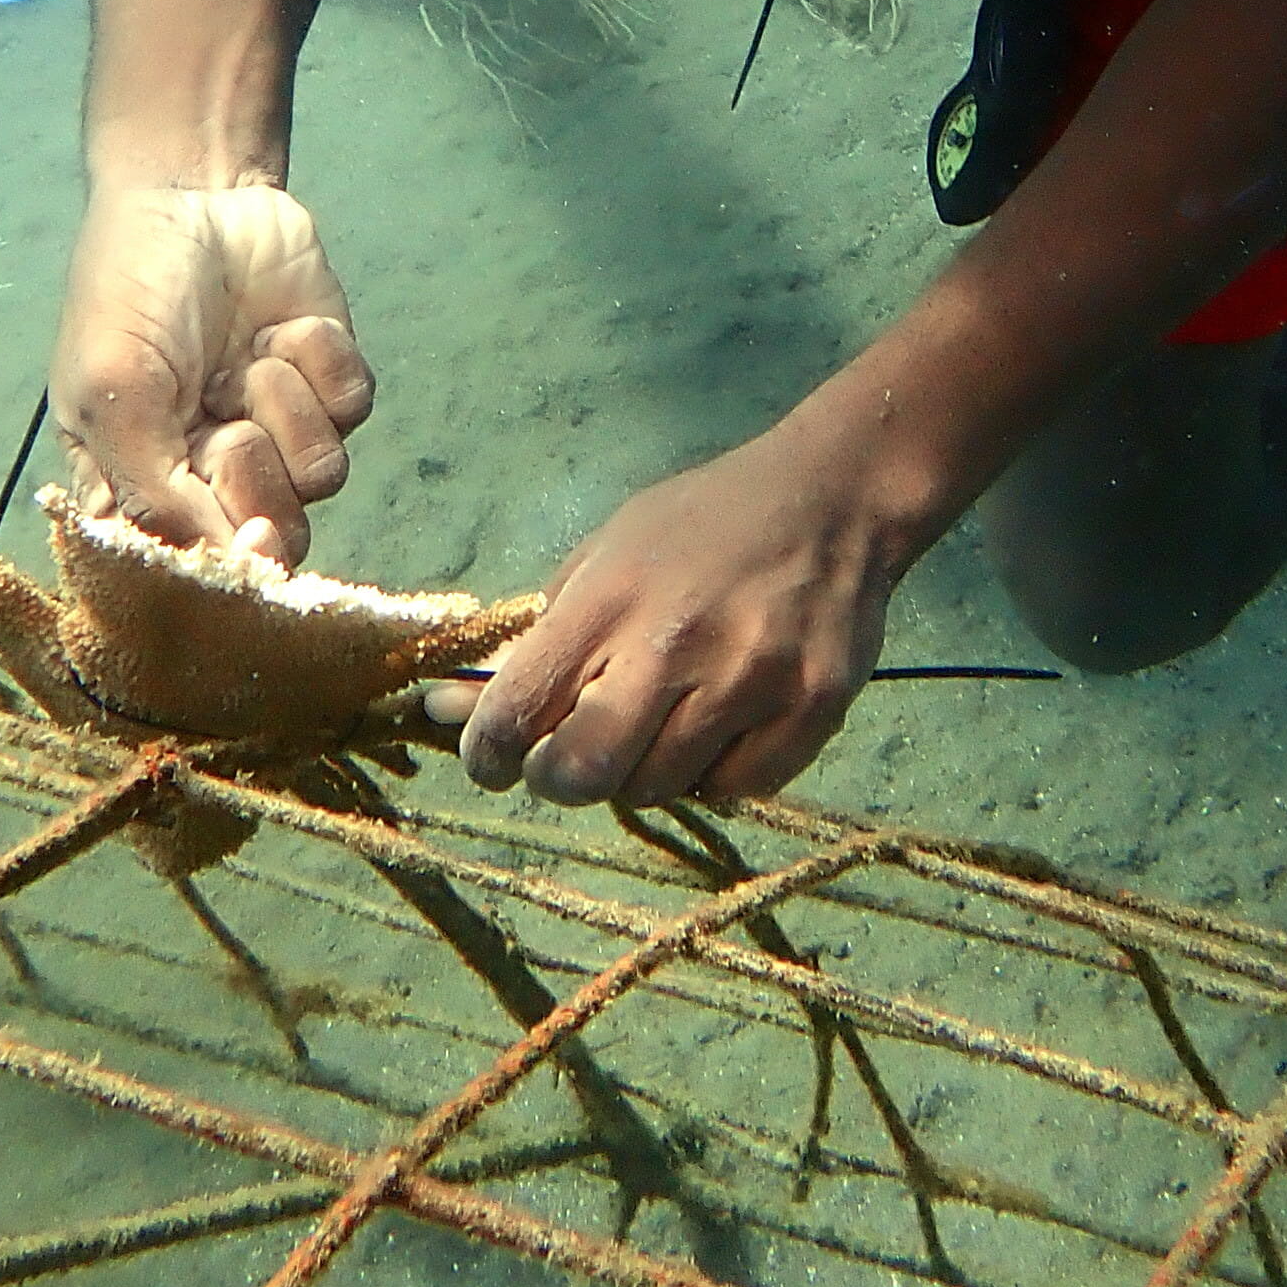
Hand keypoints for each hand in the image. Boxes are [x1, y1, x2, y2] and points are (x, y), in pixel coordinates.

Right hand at [52, 183, 372, 560]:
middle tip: (224, 425)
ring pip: (321, 478)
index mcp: (144, 488)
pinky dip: (319, 363)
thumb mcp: (113, 390)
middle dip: (255, 478)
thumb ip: (154, 489)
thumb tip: (224, 562)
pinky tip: (282, 327)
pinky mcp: (330, 383)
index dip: (227, 566)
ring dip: (284, 408)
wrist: (191, 190)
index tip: (244, 538)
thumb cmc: (129, 289)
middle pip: (274, 539)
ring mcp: (279, 429)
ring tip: (248, 360)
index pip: (194, 571)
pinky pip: (352, 411)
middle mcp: (214, 474)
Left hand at [445, 422, 915, 806]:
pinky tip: (717, 726)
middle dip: (557, 777)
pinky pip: (733, 789)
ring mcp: (749, 682)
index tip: (489, 759)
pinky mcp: (811, 711)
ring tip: (657, 722)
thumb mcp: (608, 551)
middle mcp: (676, 644)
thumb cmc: (702, 523)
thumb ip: (540, 634)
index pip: (516, 711)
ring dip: (639, 770)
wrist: (834, 496)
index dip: (485, 754)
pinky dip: (712, 772)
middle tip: (567, 758)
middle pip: (582, 773)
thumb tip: (452, 708)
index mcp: (611, 597)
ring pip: (656, 788)